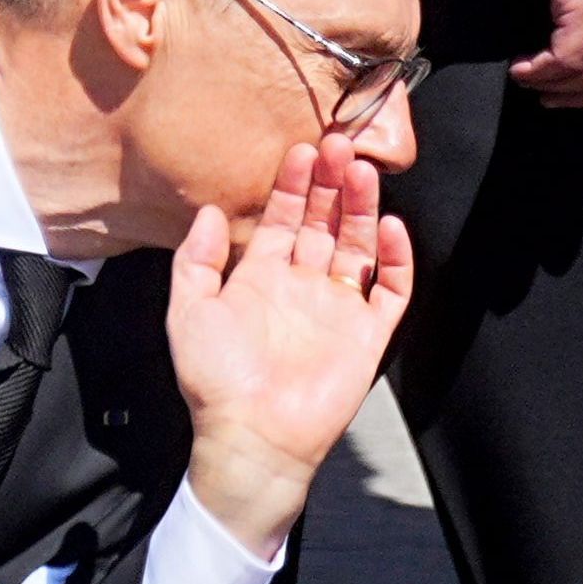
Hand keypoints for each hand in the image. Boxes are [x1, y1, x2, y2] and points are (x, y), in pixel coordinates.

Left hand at [169, 136, 412, 554]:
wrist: (252, 437)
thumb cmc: (217, 382)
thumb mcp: (188, 312)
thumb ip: (196, 261)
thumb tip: (211, 212)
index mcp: (262, 279)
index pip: (284, 218)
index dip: (293, 184)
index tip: (299, 150)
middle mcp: (303, 288)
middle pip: (324, 223)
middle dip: (331, 184)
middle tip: (337, 145)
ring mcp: (338, 310)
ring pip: (357, 245)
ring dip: (361, 208)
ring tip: (361, 171)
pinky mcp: (367, 335)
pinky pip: (390, 290)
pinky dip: (394, 259)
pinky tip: (387, 227)